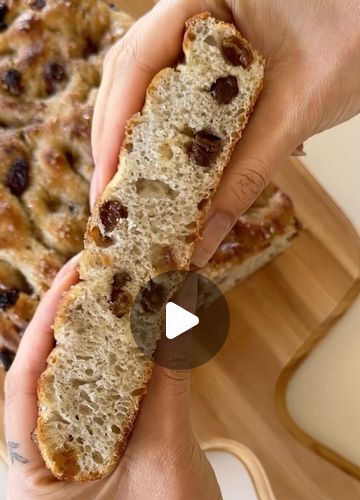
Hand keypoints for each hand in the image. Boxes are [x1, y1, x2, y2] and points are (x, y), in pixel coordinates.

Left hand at [5, 258, 359, 499]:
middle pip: (43, 386)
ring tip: (105, 298)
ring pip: (68, 395)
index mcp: (33, 484)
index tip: (69, 281)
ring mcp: (66, 471)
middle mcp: (40, 475)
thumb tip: (167, 310)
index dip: (45, 328)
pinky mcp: (93, 466)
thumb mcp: (166, 449)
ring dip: (88, 349)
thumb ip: (164, 377)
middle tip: (89, 279)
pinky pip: (93, 410)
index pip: (23, 388)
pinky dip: (110, 374)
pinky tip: (125, 342)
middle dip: (66, 331)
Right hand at [91, 0, 359, 265]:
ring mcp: (199, 28)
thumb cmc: (355, 38)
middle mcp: (192, 5)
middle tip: (106, 202)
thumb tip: (202, 239)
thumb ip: (248, 173)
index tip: (105, 183)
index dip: (113, 127)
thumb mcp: (298, 108)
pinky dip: (165, 136)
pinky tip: (159, 170)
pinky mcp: (213, 56)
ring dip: (133, 142)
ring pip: (147, 86)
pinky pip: (175, 94)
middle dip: (113, 142)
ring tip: (124, 194)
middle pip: (129, 77)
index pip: (137, 60)